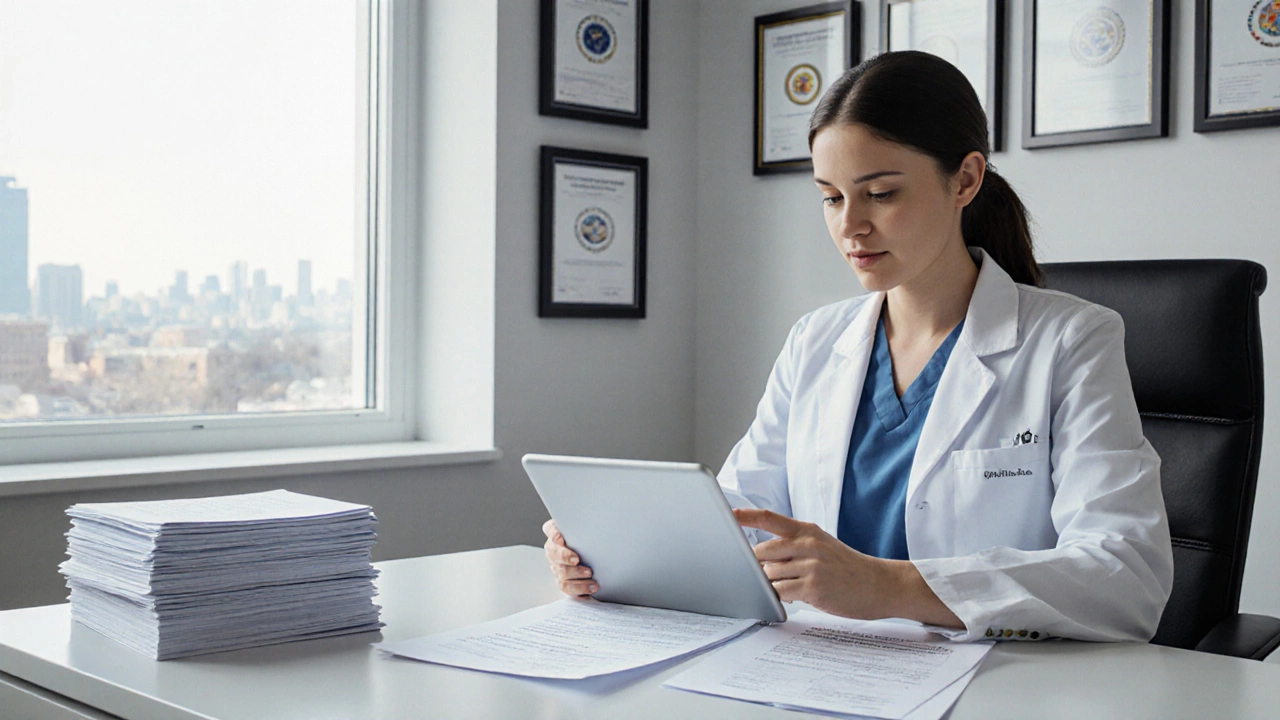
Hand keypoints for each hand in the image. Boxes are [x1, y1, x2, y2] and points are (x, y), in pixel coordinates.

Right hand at [542, 519, 597, 596]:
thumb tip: (601, 516)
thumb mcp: (588, 528)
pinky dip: (580, 587)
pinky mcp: (564, 581)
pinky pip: (567, 586)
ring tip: (589, 573)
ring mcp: (557, 566)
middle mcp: (554, 550)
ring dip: (575, 573)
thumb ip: (588, 524)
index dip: (554, 533)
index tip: (561, 539)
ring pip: (560, 571)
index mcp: (556, 533)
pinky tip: (592, 586)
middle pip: (553, 553)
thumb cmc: (590, 539)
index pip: (550, 529)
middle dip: (564, 556)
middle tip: (577, 559)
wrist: (595, 556)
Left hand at [734, 508, 960, 627]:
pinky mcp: (813, 587)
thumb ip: (793, 547)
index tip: (727, 514)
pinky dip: (777, 597)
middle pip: (761, 552)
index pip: (769, 518)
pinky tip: (788, 599)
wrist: (879, 585)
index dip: (745, 515)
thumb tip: (761, 559)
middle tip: (761, 575)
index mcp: (807, 531)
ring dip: (770, 584)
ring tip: (788, 588)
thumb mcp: (822, 546)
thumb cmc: (847, 568)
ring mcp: (810, 565)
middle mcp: (807, 544)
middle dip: (756, 566)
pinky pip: (780, 592)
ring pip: (769, 574)